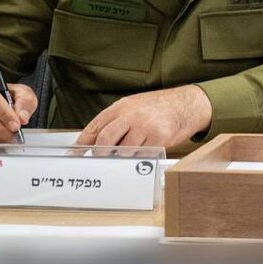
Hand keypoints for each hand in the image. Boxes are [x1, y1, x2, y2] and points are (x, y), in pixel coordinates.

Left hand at [77, 85, 211, 147]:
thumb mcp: (134, 106)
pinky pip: (142, 156)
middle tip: (104, 159)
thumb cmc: (160, 107)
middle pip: (105, 141)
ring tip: (132, 151)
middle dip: (101, 154)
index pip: (95, 126)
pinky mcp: (158, 139)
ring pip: (123, 152)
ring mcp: (145, 127)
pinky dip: (140, 158)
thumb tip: (95, 141)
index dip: (83, 143)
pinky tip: (146, 150)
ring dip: (124, 157)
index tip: (74, 154)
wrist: (187, 104)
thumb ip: (116, 121)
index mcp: (122, 106)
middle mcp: (131, 115)